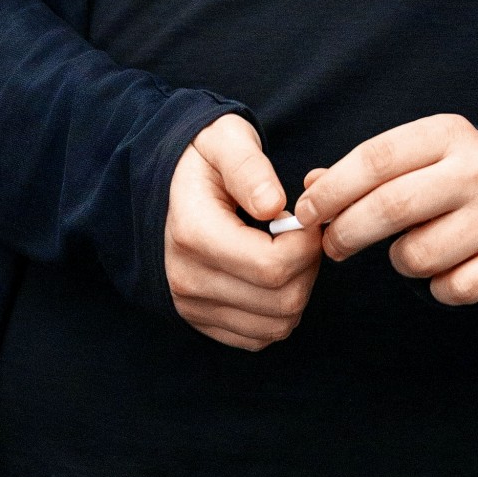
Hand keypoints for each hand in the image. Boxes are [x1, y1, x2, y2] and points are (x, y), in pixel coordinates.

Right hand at [165, 114, 322, 350]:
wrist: (169, 184)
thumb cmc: (205, 158)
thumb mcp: (226, 139)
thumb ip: (249, 167)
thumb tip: (273, 206)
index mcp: (193, 232)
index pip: (272, 266)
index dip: (306, 244)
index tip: (303, 217)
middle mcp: (187, 278)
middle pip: (282, 299)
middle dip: (309, 266)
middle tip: (302, 234)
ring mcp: (191, 305)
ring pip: (277, 325)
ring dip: (299, 289)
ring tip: (288, 252)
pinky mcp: (200, 321)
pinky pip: (260, 337)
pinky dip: (280, 311)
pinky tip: (274, 275)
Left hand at [293, 114, 477, 305]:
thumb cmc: (449, 180)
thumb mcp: (413, 160)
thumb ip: (361, 173)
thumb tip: (309, 188)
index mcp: (448, 133)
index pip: (375, 158)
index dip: (332, 190)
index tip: (304, 213)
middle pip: (392, 206)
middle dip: (348, 231)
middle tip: (333, 246)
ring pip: (418, 255)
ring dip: (399, 262)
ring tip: (410, 249)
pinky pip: (451, 288)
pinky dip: (437, 287)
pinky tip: (448, 267)